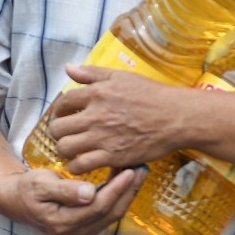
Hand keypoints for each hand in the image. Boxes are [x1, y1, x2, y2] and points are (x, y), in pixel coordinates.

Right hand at [0, 165, 144, 234]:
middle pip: (110, 213)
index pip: (98, 206)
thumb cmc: (28, 188)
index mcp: (62, 222)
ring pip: (112, 215)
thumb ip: (65, 190)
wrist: (17, 201)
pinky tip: (125, 183)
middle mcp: (74, 233)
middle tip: (142, 168)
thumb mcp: (41, 184)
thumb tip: (89, 193)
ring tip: (137, 173)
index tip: (130, 170)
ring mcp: (80, 234)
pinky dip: (118, 198)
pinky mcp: (85, 230)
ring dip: (126, 195)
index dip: (117, 188)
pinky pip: (107, 215)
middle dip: (128, 191)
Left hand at [51, 66, 187, 174]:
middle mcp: (95, 115)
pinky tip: (82, 163)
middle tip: (65, 134)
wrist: (176, 118)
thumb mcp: (122, 77)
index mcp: (97, 93)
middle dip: (58, 132)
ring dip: (64, 150)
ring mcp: (103, 137)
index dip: (59, 110)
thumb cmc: (152, 95)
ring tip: (71, 150)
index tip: (64, 115)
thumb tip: (68, 68)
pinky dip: (76, 166)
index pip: (63, 103)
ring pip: (65, 148)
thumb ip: (92, 73)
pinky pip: (81, 165)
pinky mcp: (112, 156)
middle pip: (58, 128)